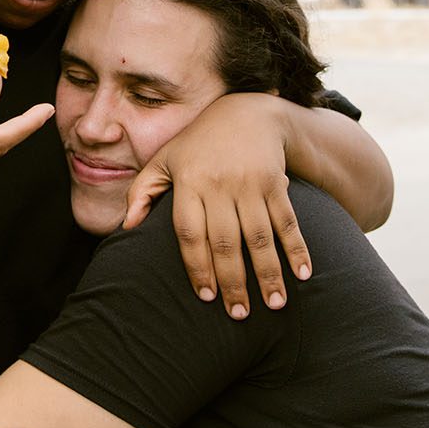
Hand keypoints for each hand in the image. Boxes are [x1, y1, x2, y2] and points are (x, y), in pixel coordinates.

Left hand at [123, 92, 309, 318]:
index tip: (205, 297)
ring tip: (275, 305)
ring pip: (259, 236)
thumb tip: (124, 228)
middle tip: (238, 315)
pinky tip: (303, 274)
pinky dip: (296, 248)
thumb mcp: (164, 159)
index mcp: (188, 182)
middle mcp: (219, 184)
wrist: (247, 112)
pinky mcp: (275, 182)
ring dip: (268, 273)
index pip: (190, 233)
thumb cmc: (198, 143)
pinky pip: (287, 220)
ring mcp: (250, 183)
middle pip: (225, 241)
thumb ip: (142, 192)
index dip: (197, 267)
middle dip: (233, 282)